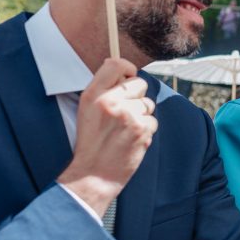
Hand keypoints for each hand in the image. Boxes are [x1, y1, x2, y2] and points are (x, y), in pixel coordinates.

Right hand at [58, 58, 157, 215]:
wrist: (94, 174)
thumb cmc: (91, 142)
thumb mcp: (86, 110)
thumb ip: (103, 87)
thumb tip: (122, 67)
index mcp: (94, 95)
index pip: (116, 64)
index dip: (126, 68)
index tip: (127, 75)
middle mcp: (111, 102)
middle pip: (139, 83)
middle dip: (136, 94)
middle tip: (124, 111)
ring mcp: (129, 116)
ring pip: (148, 103)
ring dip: (141, 114)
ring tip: (125, 129)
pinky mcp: (142, 130)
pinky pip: (152, 121)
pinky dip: (145, 130)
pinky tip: (131, 139)